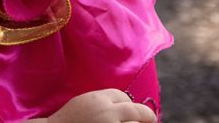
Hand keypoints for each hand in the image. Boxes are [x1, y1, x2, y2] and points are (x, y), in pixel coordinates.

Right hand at [38, 89, 157, 122]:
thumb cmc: (66, 121)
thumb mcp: (83, 104)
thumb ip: (101, 103)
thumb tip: (125, 107)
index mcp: (98, 98)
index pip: (122, 96)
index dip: (129, 105)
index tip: (133, 112)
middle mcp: (107, 111)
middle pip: (136, 110)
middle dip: (147, 116)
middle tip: (151, 121)